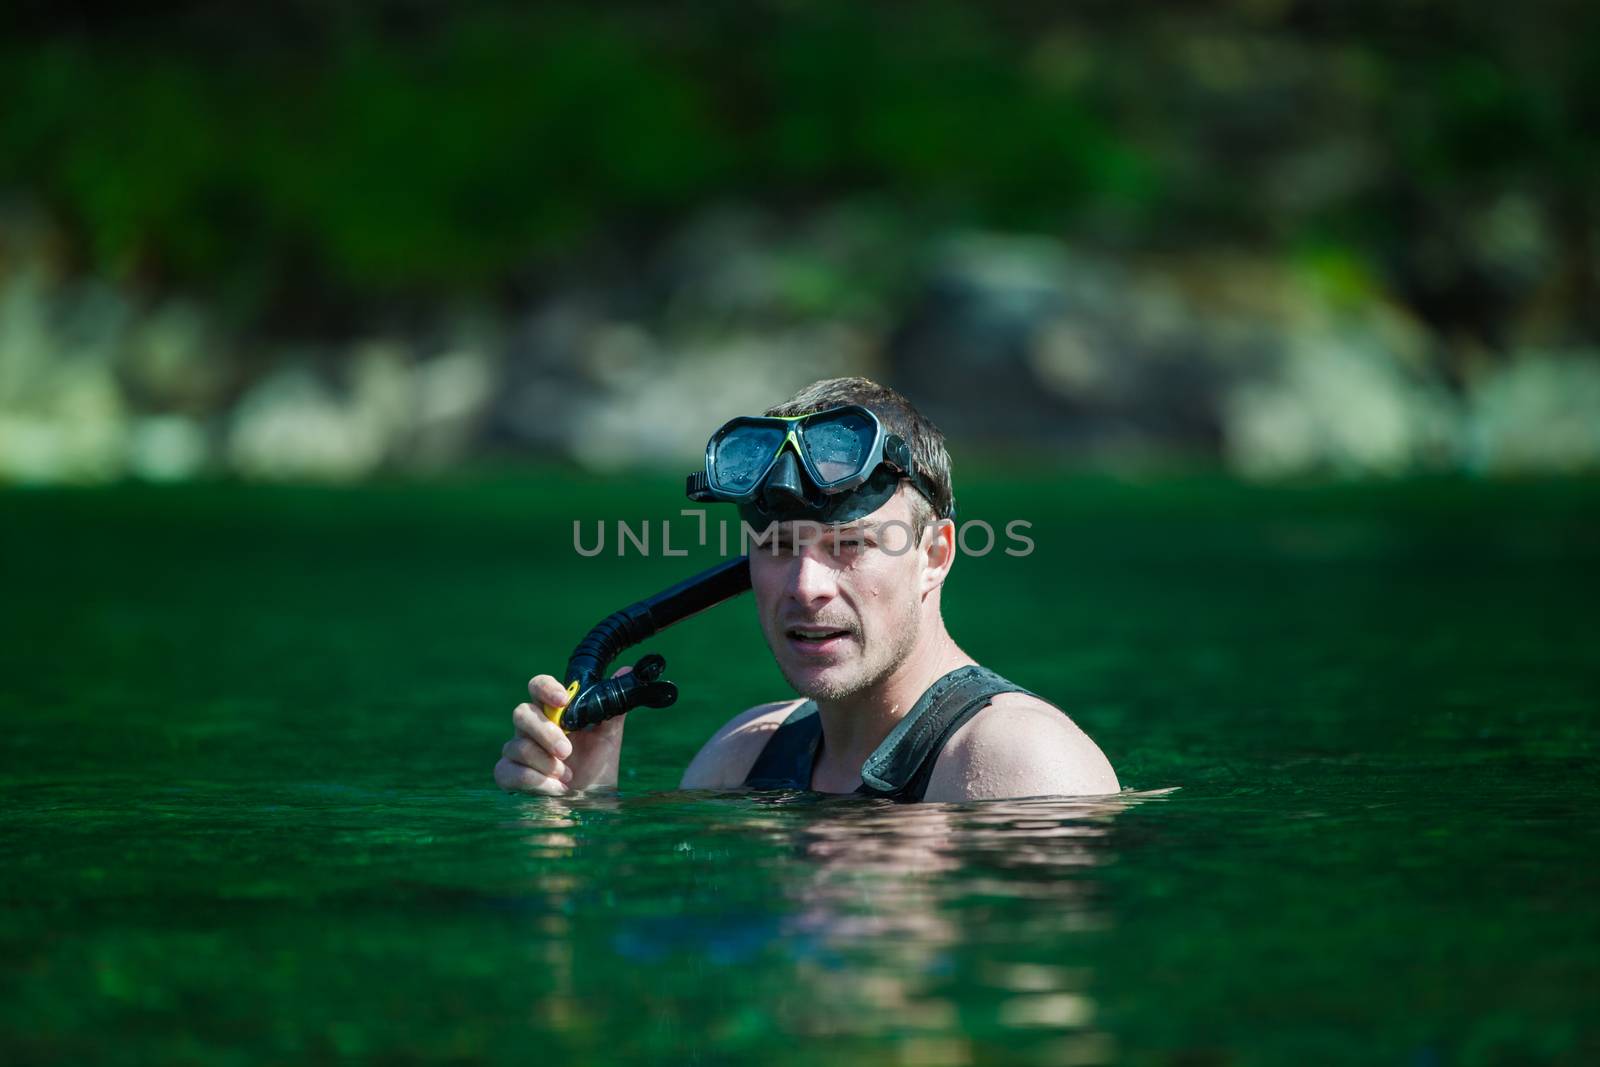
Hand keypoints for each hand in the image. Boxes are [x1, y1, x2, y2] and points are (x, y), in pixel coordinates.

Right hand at [494, 667, 629, 794]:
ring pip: (517, 746)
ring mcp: (516, 752)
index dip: (546, 688)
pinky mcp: (508, 775)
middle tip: (567, 751)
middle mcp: (530, 729)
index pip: (537, 687)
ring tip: (568, 777)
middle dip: (546, 732)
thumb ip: (613, 707)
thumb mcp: (609, 738)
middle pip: (522, 713)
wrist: (592, 806)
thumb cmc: (597, 769)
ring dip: (546, 763)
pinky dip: (536, 782)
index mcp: (552, 713)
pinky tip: (556, 789)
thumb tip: (626, 671)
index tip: (564, 700)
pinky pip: (508, 771)